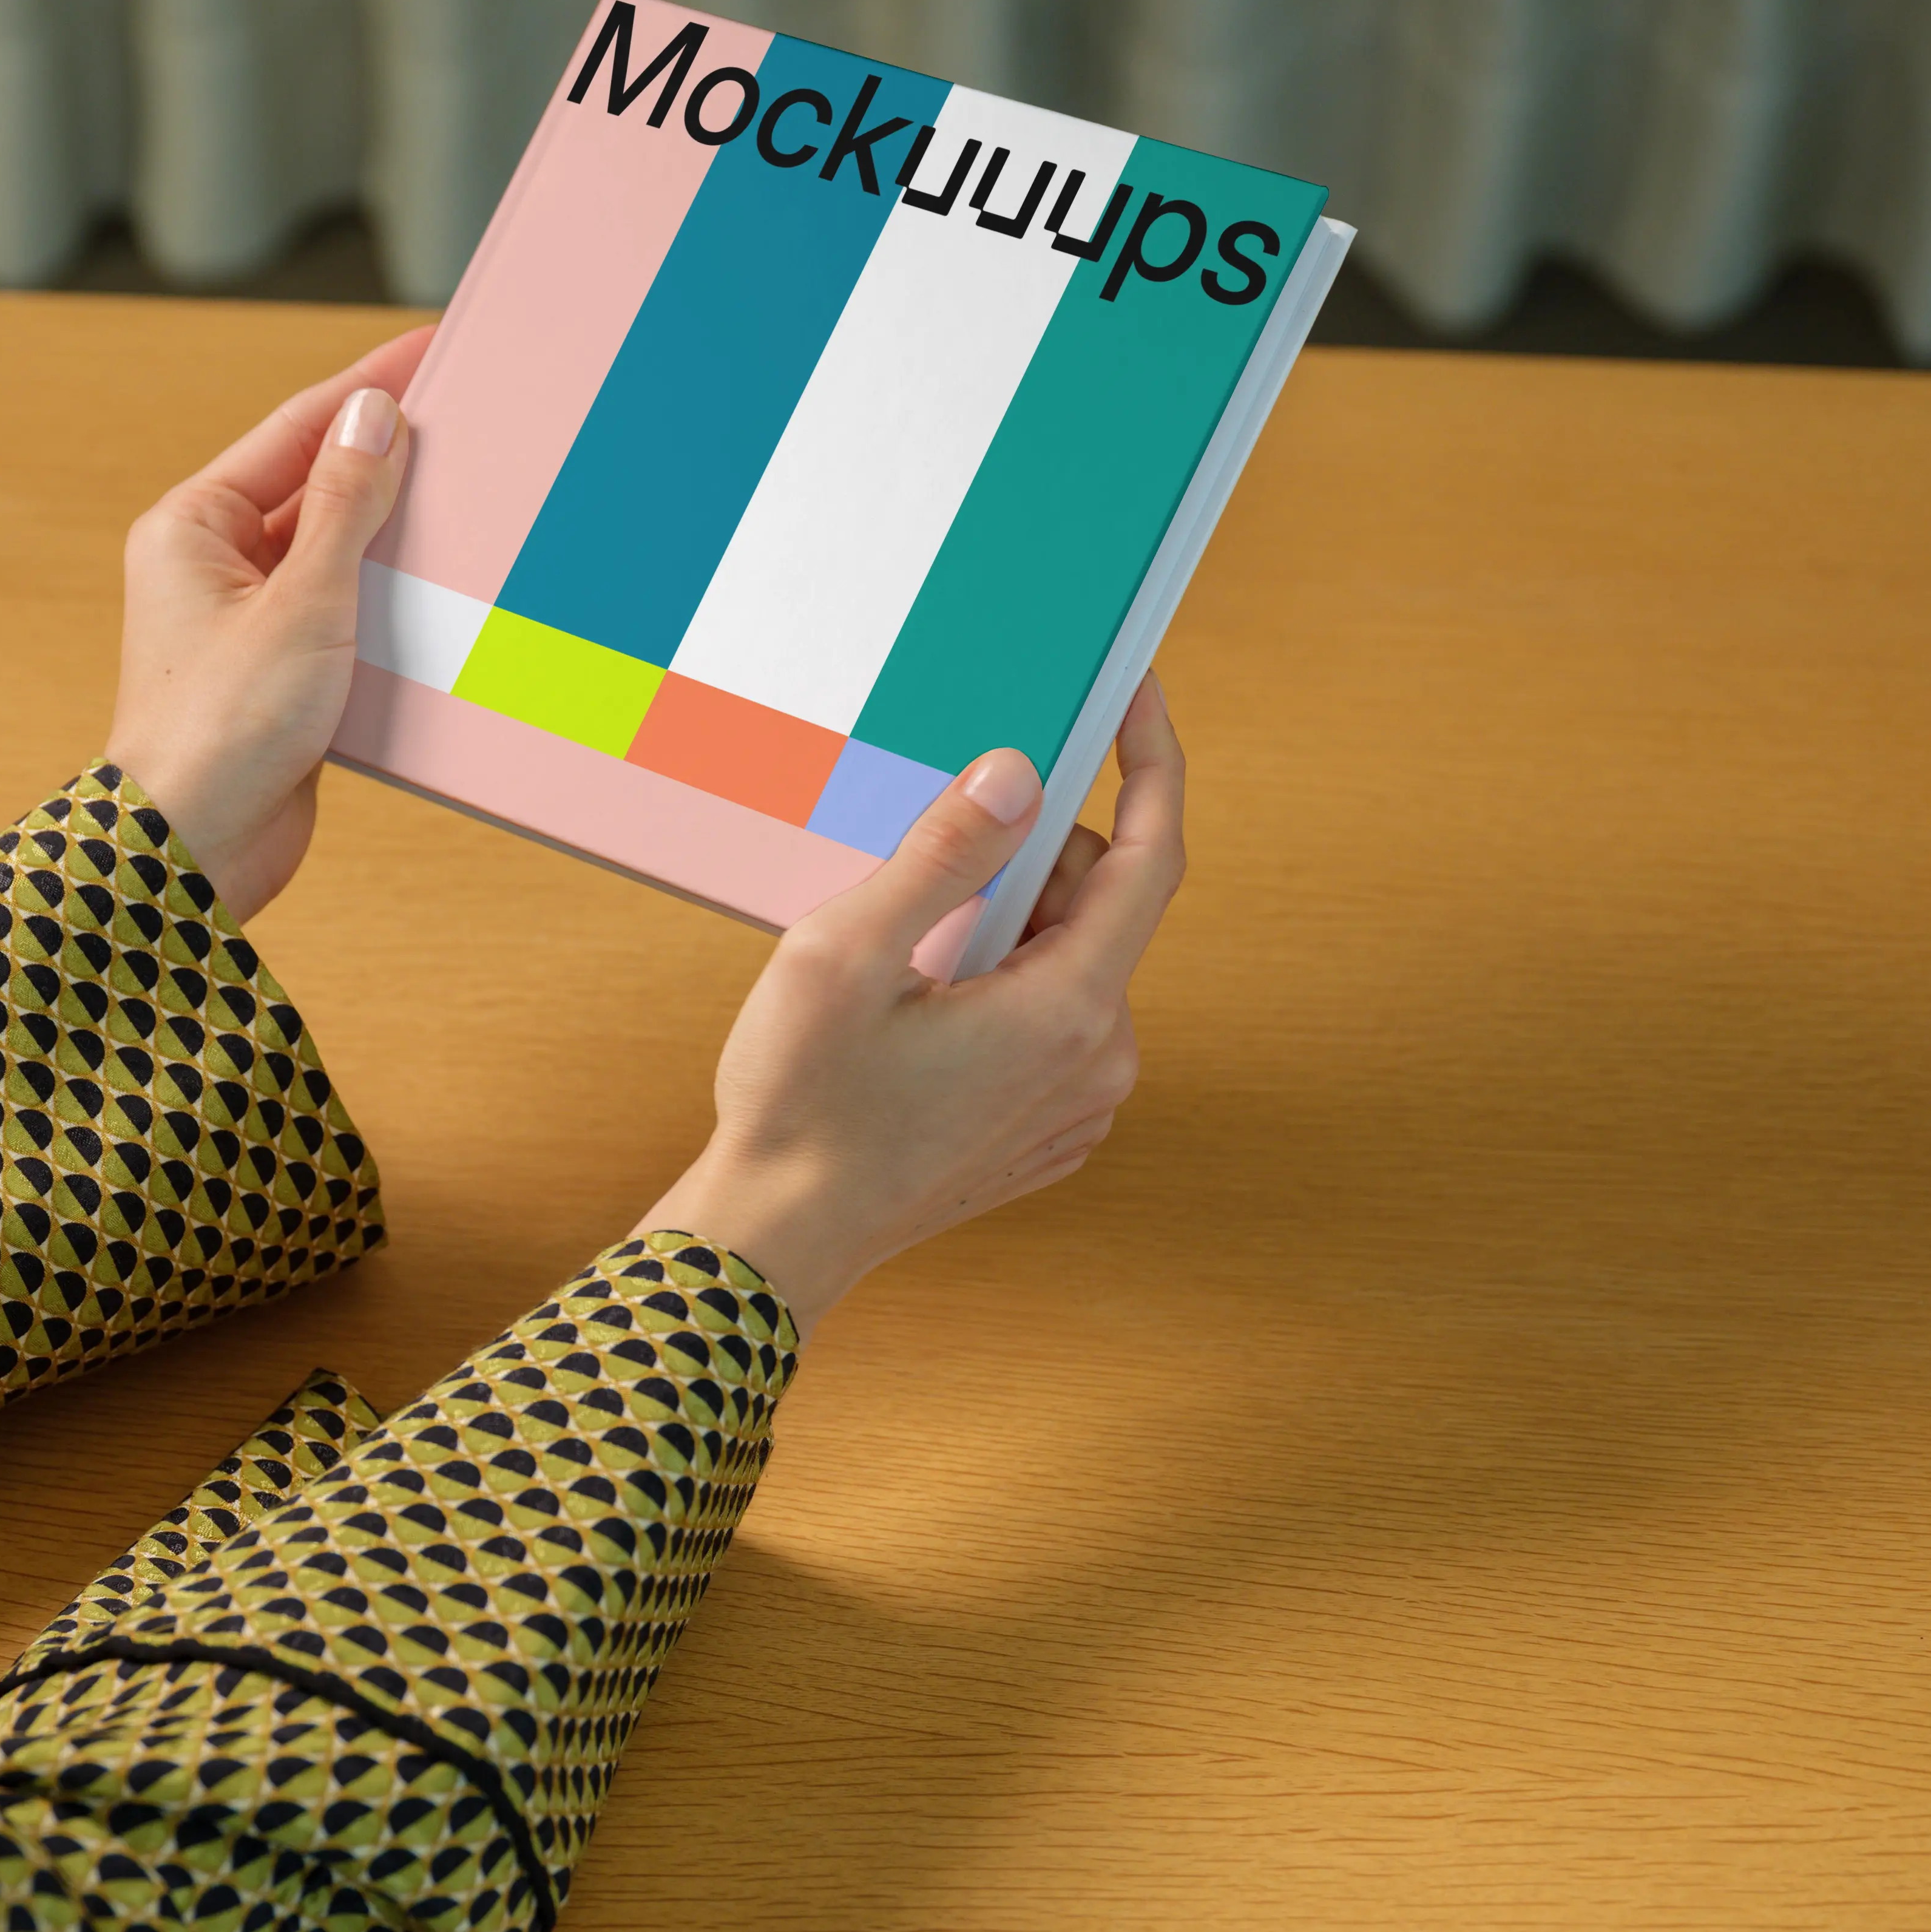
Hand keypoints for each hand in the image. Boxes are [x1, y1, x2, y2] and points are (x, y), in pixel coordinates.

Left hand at [107, 327, 430, 918]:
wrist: (195, 852)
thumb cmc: (220, 729)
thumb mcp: (301, 601)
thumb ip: (345, 505)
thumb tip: (375, 414)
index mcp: (193, 526)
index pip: (296, 429)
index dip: (368, 386)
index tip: (429, 348)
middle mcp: (214, 565)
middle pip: (319, 484)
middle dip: (391, 455)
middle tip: (470, 414)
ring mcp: (249, 621)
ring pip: (340, 551)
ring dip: (400, 530)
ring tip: (475, 492)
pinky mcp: (284, 674)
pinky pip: (349, 612)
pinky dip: (396, 597)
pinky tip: (451, 585)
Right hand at [632, 677, 1186, 1326]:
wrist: (779, 1240)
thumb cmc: (801, 1103)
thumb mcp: (846, 953)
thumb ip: (942, 855)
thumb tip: (1015, 773)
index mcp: (1069, 1009)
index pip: (1151, 857)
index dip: (1151, 763)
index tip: (1135, 692)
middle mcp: (1102, 1060)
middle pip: (1097, 906)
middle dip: (1024, 864)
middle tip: (918, 883)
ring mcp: (1082, 1104)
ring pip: (1071, 964)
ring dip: (1003, 931)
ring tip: (903, 968)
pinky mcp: (1052, 1132)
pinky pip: (1052, 1022)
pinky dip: (1002, 988)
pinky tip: (919, 1019)